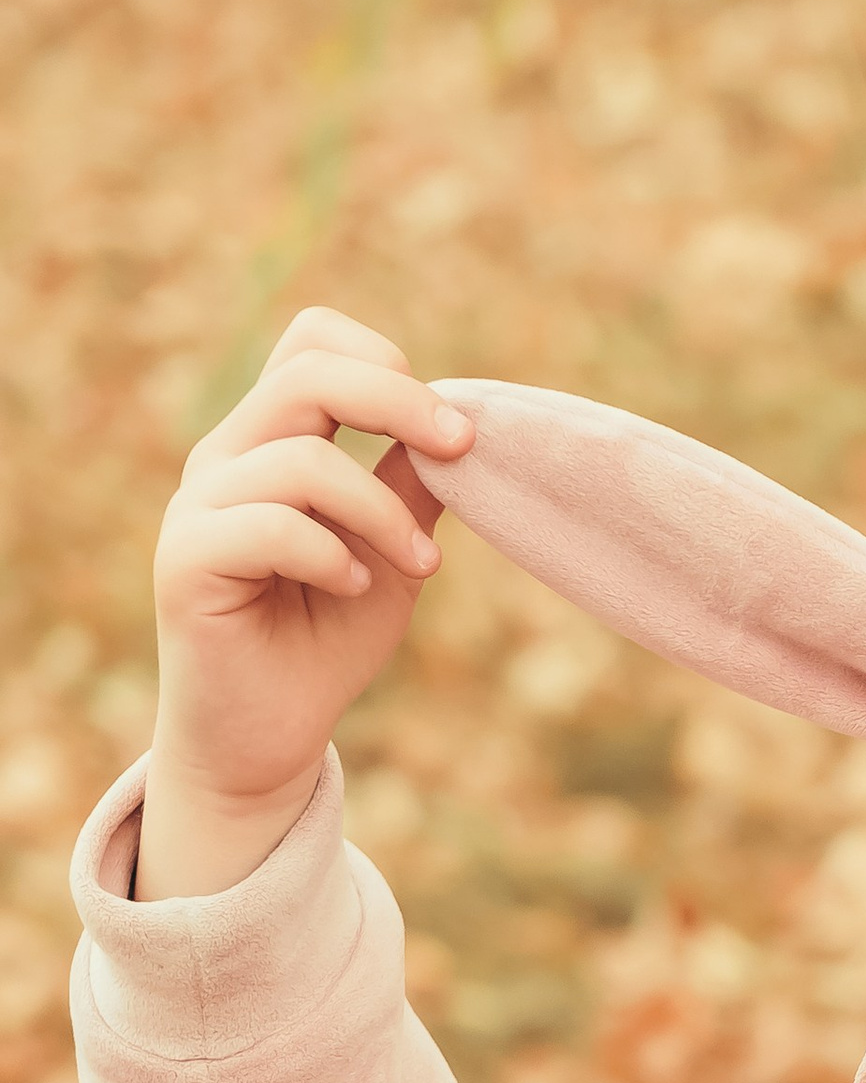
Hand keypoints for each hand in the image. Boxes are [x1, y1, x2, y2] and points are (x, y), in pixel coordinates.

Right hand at [137, 308, 473, 900]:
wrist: (266, 739)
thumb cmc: (324, 644)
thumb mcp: (391, 557)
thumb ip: (410, 490)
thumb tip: (460, 430)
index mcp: (270, 441)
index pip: (311, 343)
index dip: (385, 364)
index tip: (455, 429)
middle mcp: (227, 458)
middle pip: (308, 374)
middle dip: (401, 404)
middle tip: (462, 450)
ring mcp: (198, 505)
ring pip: (301, 458)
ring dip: (381, 511)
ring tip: (420, 565)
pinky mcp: (186, 560)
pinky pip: (269, 524)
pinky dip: (332, 555)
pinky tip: (354, 590)